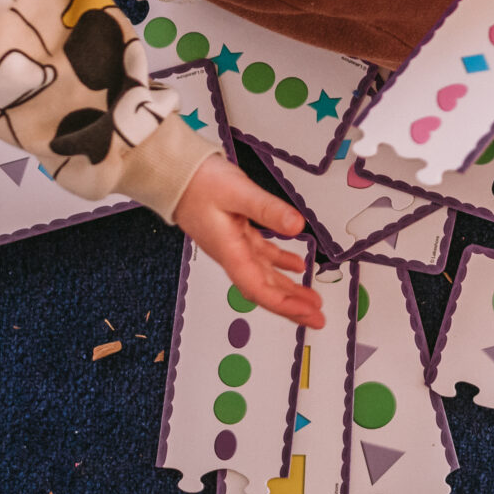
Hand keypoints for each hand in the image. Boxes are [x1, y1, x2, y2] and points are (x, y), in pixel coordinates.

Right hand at [171, 155, 323, 327]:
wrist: (175, 175)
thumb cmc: (199, 183)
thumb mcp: (238, 192)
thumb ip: (268, 209)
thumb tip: (297, 226)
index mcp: (229, 251)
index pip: (257, 288)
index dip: (282, 303)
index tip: (306, 312)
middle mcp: (232, 254)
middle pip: (264, 289)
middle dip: (291, 306)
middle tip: (317, 319)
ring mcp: (234, 246)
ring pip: (265, 275)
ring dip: (289, 289)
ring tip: (312, 299)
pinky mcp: (237, 234)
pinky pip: (262, 256)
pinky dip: (280, 263)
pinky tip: (297, 266)